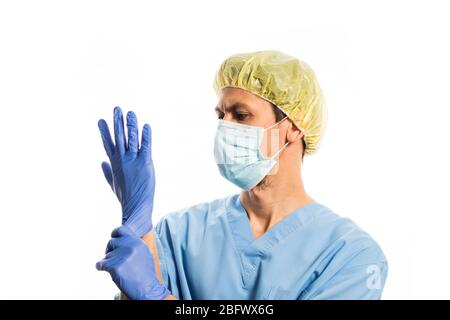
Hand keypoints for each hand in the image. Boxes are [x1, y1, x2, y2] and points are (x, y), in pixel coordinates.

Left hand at [96, 225, 170, 299]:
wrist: (146, 288)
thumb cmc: (145, 273)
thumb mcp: (144, 253)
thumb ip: (134, 244)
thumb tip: (122, 239)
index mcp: (137, 242)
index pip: (121, 230)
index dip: (115, 233)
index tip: (113, 237)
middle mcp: (129, 246)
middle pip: (111, 242)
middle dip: (110, 250)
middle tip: (114, 259)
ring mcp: (122, 256)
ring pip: (106, 255)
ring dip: (108, 262)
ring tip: (118, 269)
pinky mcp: (114, 266)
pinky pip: (100, 264)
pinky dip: (101, 267)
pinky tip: (110, 272)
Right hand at [98, 106, 154, 236]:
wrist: (136, 208)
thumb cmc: (126, 198)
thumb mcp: (114, 184)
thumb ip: (108, 172)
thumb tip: (102, 163)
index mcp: (114, 164)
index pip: (108, 144)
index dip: (104, 132)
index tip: (100, 120)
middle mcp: (122, 160)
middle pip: (119, 137)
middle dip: (117, 122)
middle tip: (116, 108)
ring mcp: (133, 161)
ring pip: (131, 138)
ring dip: (131, 125)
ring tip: (130, 112)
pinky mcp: (146, 163)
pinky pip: (146, 146)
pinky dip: (145, 136)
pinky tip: (146, 126)